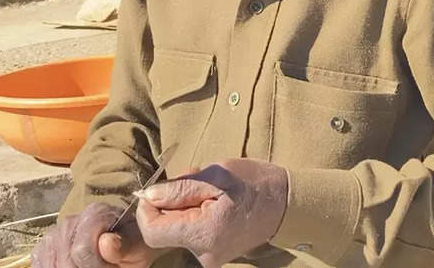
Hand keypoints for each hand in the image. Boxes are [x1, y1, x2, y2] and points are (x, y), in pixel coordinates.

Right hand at [31, 202, 161, 267]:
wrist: (125, 243)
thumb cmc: (132, 244)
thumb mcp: (138, 246)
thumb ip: (125, 245)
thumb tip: (106, 242)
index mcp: (95, 213)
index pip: (82, 250)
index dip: (96, 267)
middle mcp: (70, 221)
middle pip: (66, 261)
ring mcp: (54, 234)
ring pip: (52, 264)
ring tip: (90, 266)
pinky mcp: (43, 248)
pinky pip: (42, 265)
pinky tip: (75, 267)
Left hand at [135, 159, 288, 267]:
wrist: (286, 204)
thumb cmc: (255, 184)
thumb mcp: (217, 175)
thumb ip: (180, 188)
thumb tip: (148, 195)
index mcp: (204, 233)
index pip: (152, 230)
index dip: (147, 207)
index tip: (159, 188)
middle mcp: (204, 254)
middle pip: (163, 231)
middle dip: (169, 203)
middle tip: (192, 181)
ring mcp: (209, 258)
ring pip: (175, 231)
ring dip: (182, 207)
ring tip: (207, 190)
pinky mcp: (213, 255)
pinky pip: (189, 234)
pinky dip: (192, 215)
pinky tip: (211, 202)